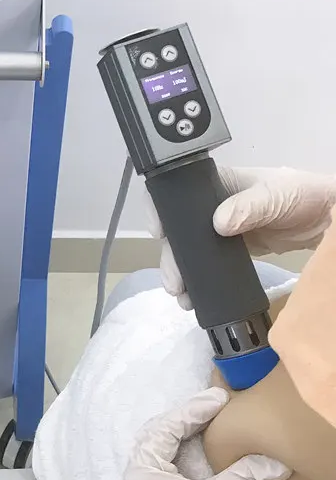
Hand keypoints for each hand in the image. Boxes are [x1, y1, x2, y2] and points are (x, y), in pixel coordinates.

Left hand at [120, 388, 290, 479]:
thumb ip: (245, 472)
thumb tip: (273, 460)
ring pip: (162, 449)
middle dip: (186, 417)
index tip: (218, 399)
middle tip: (214, 403)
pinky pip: (170, 465)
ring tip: (209, 417)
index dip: (192, 410)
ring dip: (184, 432)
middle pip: (159, 434)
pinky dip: (185, 451)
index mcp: (141, 472)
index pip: (164, 428)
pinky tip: (203, 446)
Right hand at [147, 166, 335, 309]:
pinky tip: (194, 295)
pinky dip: (199, 279)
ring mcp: (217, 229)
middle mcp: (208, 206)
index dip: (160, 210)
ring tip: (181, 294)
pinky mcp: (228, 250)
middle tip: (174, 279)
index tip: (159, 234)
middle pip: (178, 229)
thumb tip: (218, 223)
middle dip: (171, 254)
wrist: (323, 216)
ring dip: (181, 271)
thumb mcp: (273, 194)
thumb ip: (247, 206)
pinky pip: (206, 263)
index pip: (176, 192)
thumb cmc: (298, 194)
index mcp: (214, 184)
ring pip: (188, 249)